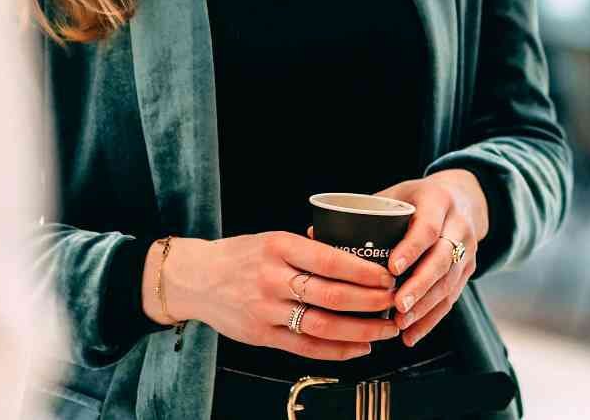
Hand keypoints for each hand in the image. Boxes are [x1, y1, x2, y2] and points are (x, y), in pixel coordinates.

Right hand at [151, 233, 397, 361]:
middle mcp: (272, 278)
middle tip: (394, 303)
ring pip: (321, 325)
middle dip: (370, 302)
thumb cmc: (241, 256)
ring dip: (359, 331)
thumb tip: (355, 255)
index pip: (330, 260)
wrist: (195, 278)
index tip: (387, 276)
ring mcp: (265, 309)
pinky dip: (335, 350)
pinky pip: (304, 347)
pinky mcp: (260, 335)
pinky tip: (357, 349)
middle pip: (331, 295)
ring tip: (384, 331)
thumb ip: (307, 249)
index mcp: (279, 246)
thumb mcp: (272, 239)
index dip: (363, 271)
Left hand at [377, 171, 489, 348]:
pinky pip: (452, 298)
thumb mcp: (397, 194)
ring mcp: (468, 249)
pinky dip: (431, 319)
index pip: (428, 228)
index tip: (392, 269)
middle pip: (443, 259)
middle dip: (420, 285)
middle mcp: (458, 225)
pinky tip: (412, 334)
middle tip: (398, 305)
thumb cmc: (418, 198)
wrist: (463, 198)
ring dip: (425, 306)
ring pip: (449, 282)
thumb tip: (314, 234)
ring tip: (402, 324)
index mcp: (438, 201)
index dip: (411, 249)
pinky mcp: (468, 270)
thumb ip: (364, 213)